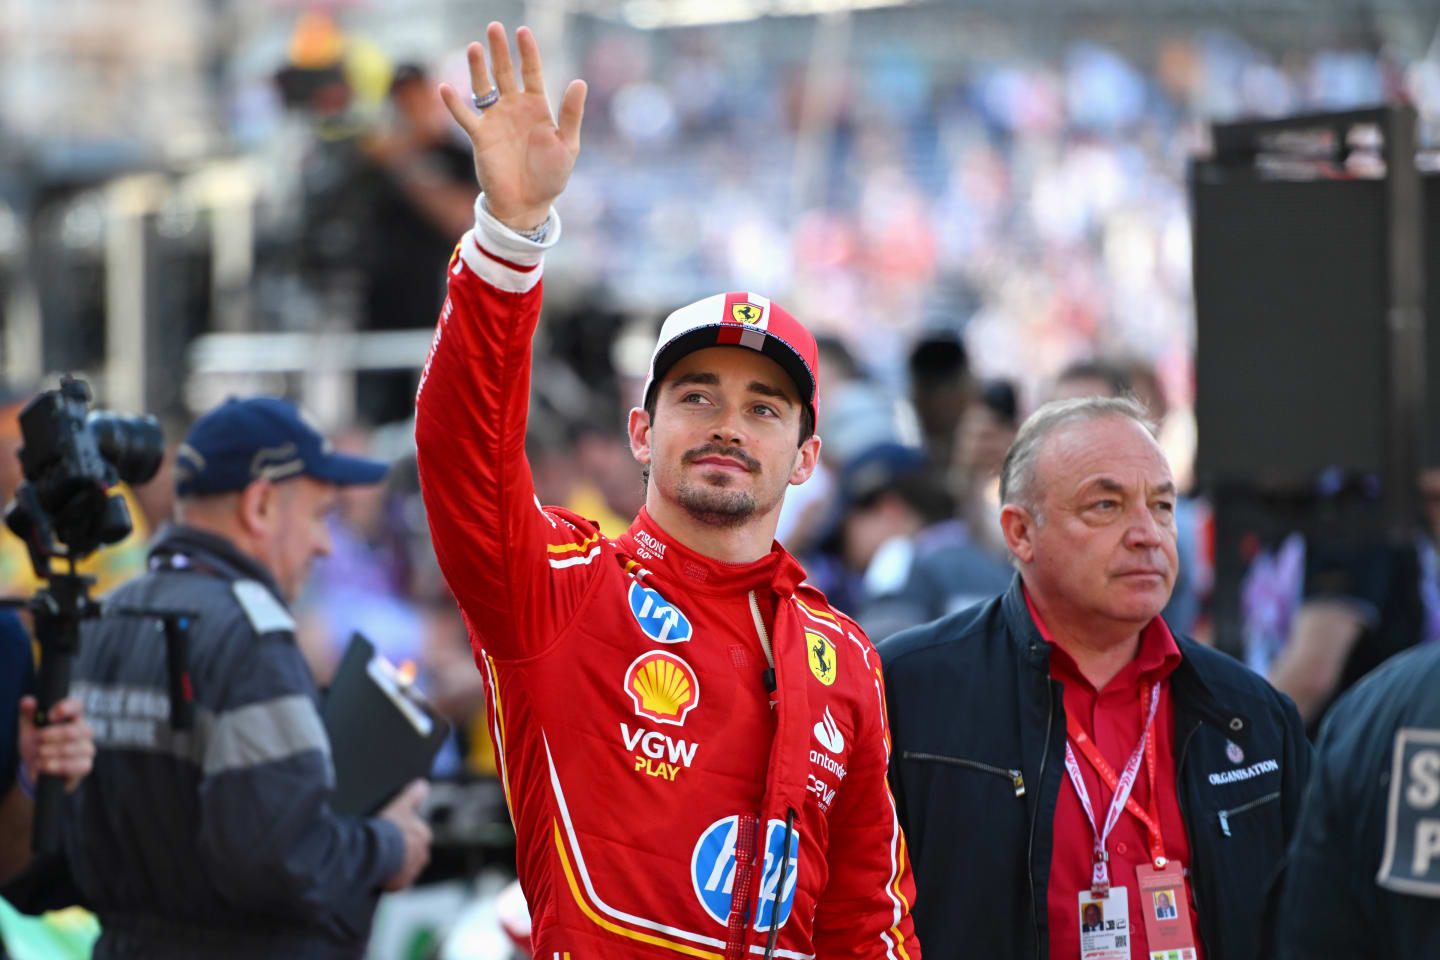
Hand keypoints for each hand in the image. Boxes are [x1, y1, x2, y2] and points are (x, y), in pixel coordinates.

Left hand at [18, 695, 93, 792]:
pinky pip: (74, 765)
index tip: (50, 716)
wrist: (38, 768)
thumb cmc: (37, 744)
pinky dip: (55, 766)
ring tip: (38, 755)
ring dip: (50, 753)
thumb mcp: (28, 728)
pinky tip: (44, 765)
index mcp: (72, 717)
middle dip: (52, 737)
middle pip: (74, 731)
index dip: (65, 708)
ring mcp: (87, 748)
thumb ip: (27, 714)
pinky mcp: (86, 765)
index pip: (77, 705)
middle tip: (38, 740)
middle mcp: (84, 730)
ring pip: (71, 749)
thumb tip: (28, 701)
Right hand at [378, 779, 431, 890]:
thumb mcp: (399, 806)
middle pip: (413, 852)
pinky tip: (379, 872)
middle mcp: (423, 855)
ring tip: (380, 860)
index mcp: (424, 836)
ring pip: (405, 867)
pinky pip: (397, 881)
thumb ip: (412, 795)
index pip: (418, 834)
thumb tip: (423, 784)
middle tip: (385, 847)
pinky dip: (390, 878)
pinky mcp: (402, 884)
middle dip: (402, 851)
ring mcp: (413, 871)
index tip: (392, 834)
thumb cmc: (388, 828)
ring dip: (396, 865)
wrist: (375, 852)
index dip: (404, 834)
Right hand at [438, 23, 586, 231]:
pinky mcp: (480, 137)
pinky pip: (465, 116)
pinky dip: (454, 103)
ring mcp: (495, 121)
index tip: (523, 31)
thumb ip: (571, 114)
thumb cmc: (550, 177)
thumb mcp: (567, 145)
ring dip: (477, 68)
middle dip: (500, 51)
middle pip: (505, 73)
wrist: (527, 205)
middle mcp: (514, 109)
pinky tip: (444, 87)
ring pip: (484, 87)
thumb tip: (579, 81)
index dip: (528, 52)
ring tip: (474, 47)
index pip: (532, 72)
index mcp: (537, 108)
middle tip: (494, 27)